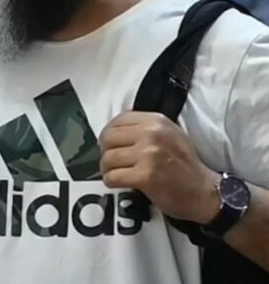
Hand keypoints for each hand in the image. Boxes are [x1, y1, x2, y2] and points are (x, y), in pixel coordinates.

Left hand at [99, 111, 221, 223]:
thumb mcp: (170, 135)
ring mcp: (148, 154)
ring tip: (116, 173)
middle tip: (112, 162)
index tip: (111, 145)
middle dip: (105, 152)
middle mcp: (152, 134)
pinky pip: (112, 176)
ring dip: (107, 169)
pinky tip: (119, 183)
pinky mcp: (145, 176)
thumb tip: (115, 129)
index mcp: (156, 121)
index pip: (118, 120)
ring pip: (108, 158)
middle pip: (108, 138)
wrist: (205, 192)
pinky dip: (111, 181)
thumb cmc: (185, 165)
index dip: (109, 134)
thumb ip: (145, 128)